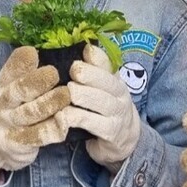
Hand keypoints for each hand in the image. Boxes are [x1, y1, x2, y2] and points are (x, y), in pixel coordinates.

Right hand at [0, 46, 71, 171]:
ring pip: (30, 113)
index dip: (20, 62)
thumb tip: (44, 49)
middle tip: (54, 74)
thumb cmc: (11, 108)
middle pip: (18, 91)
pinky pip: (37, 136)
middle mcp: (3, 103)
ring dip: (49, 103)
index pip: (9, 71)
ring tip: (66, 94)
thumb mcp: (9, 87)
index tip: (33, 53)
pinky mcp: (18, 144)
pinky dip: (52, 128)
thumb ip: (23, 72)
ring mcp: (9, 124)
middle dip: (37, 81)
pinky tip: (64, 121)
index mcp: (2, 85)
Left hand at [58, 44, 140, 169]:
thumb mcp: (103, 88)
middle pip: (108, 83)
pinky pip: (92, 123)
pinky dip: (76, 118)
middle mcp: (120, 96)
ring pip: (101, 102)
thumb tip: (82, 47)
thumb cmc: (105, 109)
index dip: (97, 58)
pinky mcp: (110, 133)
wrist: (124, 139)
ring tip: (68, 93)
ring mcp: (117, 115)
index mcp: (116, 81)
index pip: (109, 66)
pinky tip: (62, 116)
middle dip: (90, 75)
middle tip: (73, 73)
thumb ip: (94, 70)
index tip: (84, 51)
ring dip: (83, 96)